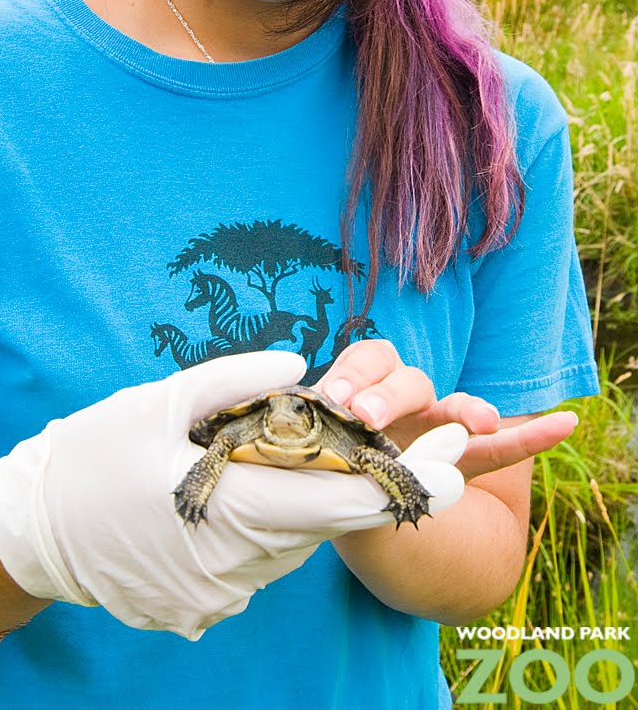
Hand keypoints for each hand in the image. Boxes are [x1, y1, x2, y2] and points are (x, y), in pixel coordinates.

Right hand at [0, 351, 466, 639]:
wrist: (30, 534)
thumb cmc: (93, 455)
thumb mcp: (160, 402)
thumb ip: (238, 381)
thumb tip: (302, 368)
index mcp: (234, 510)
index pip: (346, 502)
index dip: (408, 482)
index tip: (459, 459)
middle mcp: (236, 567)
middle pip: (325, 522)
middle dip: (363, 481)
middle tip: (398, 437)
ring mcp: (218, 596)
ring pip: (294, 542)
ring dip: (308, 498)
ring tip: (291, 452)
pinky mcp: (200, 608)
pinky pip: (258, 562)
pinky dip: (267, 524)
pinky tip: (239, 490)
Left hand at [319, 340, 578, 479]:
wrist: (355, 505)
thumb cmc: (328, 467)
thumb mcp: (316, 458)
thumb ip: (318, 445)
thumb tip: (303, 439)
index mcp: (368, 389)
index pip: (366, 362)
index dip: (351, 374)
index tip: (333, 397)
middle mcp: (407, 399)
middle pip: (408, 380)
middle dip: (389, 394)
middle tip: (365, 415)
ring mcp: (439, 427)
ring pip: (455, 408)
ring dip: (469, 410)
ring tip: (483, 420)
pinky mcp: (465, 459)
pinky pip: (502, 450)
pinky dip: (534, 437)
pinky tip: (565, 423)